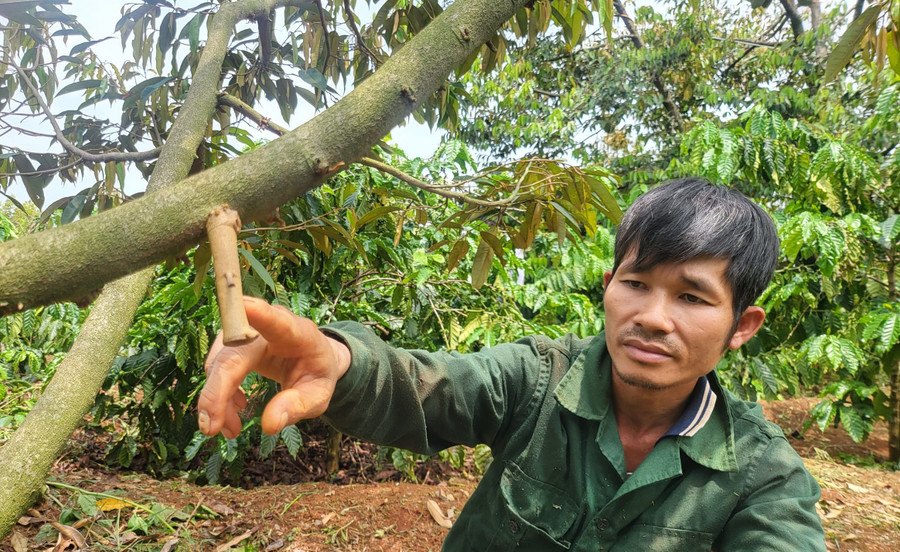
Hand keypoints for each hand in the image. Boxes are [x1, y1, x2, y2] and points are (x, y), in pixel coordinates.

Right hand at [198, 296, 350, 437]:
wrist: (313, 359)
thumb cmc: (317, 374)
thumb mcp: (319, 395)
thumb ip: (298, 406)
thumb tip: (269, 424)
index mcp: (298, 333)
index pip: (277, 320)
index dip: (260, 313)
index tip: (244, 304)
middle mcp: (268, 327)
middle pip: (233, 353)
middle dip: (217, 391)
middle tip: (210, 428)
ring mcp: (247, 332)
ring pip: (219, 363)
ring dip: (217, 399)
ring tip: (232, 429)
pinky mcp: (233, 343)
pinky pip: (216, 369)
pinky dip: (218, 395)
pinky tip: (235, 410)